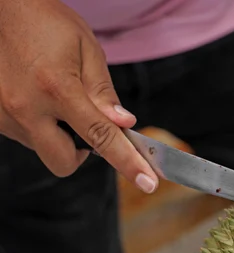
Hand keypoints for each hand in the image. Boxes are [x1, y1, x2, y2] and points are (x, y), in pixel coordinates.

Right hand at [0, 0, 157, 192]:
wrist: (0, 8)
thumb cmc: (46, 23)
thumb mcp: (86, 49)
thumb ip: (104, 92)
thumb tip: (123, 124)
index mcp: (56, 88)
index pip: (100, 137)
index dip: (127, 163)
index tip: (148, 183)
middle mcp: (25, 107)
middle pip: (64, 162)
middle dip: (82, 154)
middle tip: (86, 125)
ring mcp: (4, 115)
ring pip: (44, 149)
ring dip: (58, 135)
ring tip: (54, 96)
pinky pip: (26, 137)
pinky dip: (39, 126)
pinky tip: (37, 97)